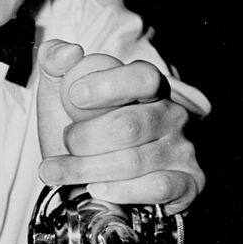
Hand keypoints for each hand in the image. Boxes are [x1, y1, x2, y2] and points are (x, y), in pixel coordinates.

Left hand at [36, 39, 204, 214]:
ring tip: (57, 171)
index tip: (75, 95)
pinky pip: (156, 187)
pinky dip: (119, 190)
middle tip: (64, 143)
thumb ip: (54, 61)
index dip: (108, 86)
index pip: (143, 78)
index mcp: (149, 87)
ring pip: (133, 161)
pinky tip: (96, 189)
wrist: (88, 183)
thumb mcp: (59, 93)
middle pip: (128, 126)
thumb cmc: (79, 133)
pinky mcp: (188, 183)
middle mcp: (172, 115)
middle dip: (83, 139)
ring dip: (85, 169)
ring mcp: (183, 149)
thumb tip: (70, 52)